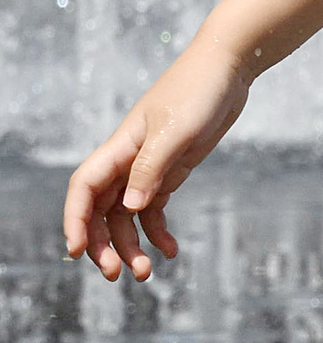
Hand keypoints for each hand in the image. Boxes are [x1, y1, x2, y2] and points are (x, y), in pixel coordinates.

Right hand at [62, 49, 250, 281]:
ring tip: (146, 273)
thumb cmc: (197, 92)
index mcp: (119, 148)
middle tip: (117, 274)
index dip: (75, 220)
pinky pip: (155, 208)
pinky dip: (158, 230)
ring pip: (127, 215)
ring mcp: (148, 167)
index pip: (84, 189)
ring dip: (131, 244)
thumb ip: (152, 168)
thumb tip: (131, 207)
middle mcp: (127, 161)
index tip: (76, 251)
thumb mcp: (176, 131)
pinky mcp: (171, 170)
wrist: (228, 69)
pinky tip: (172, 250)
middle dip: (103, 244)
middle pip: (101, 210)